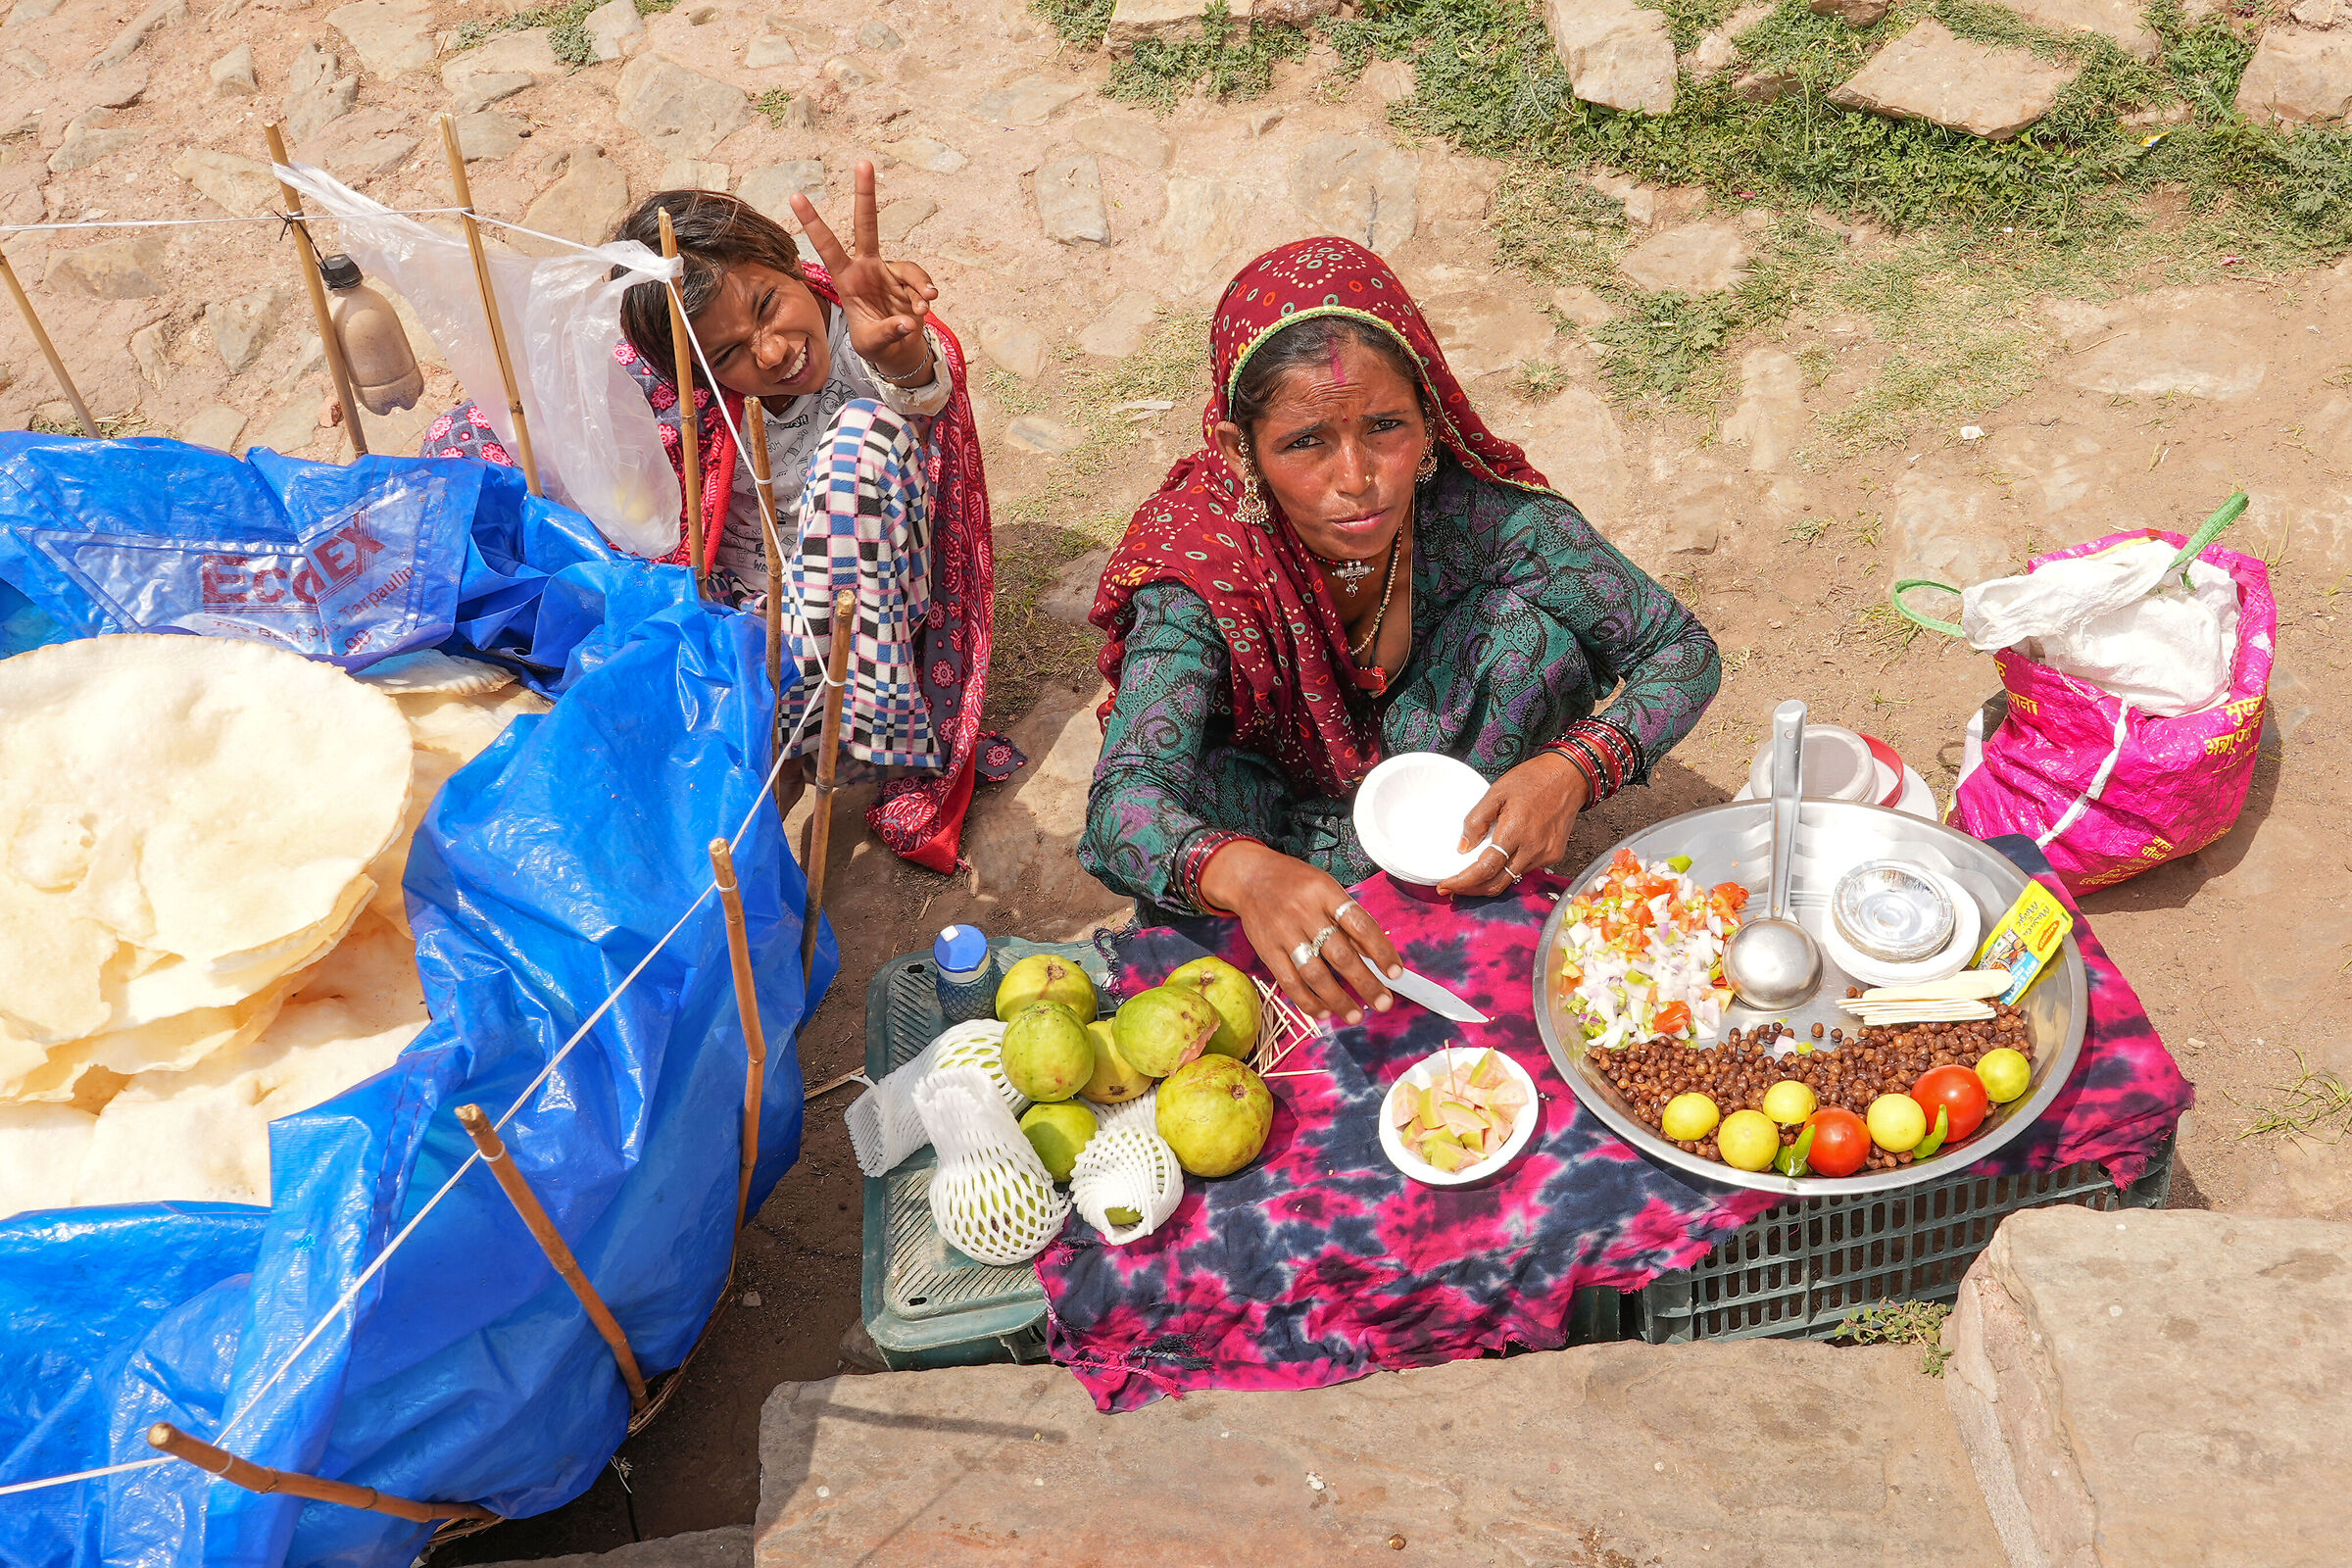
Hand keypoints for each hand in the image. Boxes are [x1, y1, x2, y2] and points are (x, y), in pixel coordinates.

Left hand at [789, 161, 938, 381]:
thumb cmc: (874, 344)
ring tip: (920, 312)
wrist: (897, 351)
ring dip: (919, 288)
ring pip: (909, 268)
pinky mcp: (910, 282)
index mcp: (847, 279)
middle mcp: (867, 268)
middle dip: (865, 194)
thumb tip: (909, 320)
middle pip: (866, 224)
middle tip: (863, 161)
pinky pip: (923, 284)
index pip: (827, 246)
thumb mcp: (872, 344)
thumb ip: (887, 331)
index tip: (796, 195)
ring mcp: (890, 272)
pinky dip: (925, 298)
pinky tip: (923, 313)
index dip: (813, 222)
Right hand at [1198, 841, 1402, 1023]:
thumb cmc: (1296, 884)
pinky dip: (1308, 1001)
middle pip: (1340, 953)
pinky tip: (1325, 1012)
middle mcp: (1304, 912)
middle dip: (1365, 983)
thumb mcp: (1326, 889)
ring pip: (1315, 973)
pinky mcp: (1267, 950)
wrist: (1249, 877)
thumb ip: (1348, 920)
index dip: (1380, 950)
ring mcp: (1284, 933)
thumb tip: (1376, 954)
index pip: (1360, 924)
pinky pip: (1289, 982)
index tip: (1395, 973)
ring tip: (1356, 1015)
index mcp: (1325, 893)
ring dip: (1338, 999)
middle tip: (1383, 1003)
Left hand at [1435, 751, 1589, 897]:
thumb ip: (1477, 820)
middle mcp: (1532, 849)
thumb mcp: (1496, 792)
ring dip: (1490, 879)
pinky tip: (1502, 855)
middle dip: (1472, 889)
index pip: (1485, 869)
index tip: (1446, 886)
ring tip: (1474, 870)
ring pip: (1511, 877)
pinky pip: (1526, 868)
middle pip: (1497, 883)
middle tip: (1454, 886)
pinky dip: (1509, 867)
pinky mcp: (1554, 854)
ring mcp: (1546, 854)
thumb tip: (1463, 848)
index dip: (1463, 882)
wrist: (1569, 776)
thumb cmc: (1532, 779)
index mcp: (1515, 831)